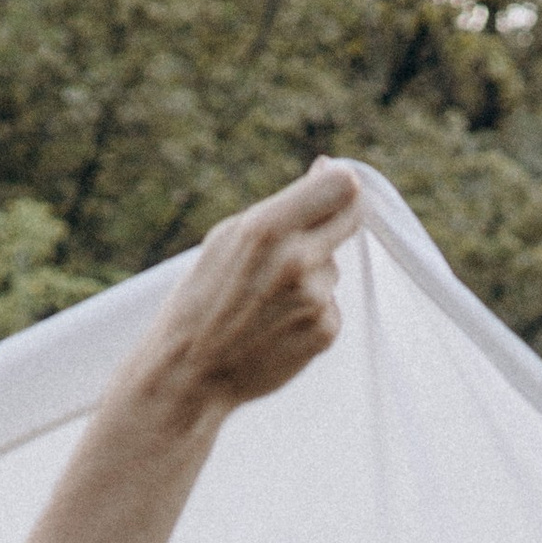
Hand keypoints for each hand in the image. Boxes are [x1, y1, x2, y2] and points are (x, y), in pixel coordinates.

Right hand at [136, 161, 362, 421]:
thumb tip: (326, 170)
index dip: (341, 184)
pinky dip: (310, 312)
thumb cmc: (202, 299)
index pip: (342, 186)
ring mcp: (315, 299)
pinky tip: (276, 325)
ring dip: (312, 276)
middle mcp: (297, 260)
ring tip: (269, 300)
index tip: (331, 192)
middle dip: (333, 222)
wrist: (190, 372)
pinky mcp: (324, 331)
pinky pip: (331, 306)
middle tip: (302, 244)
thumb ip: (283, 206)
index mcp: (268, 227)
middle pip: (351, 218)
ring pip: (333, 268)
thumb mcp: (228, 237)